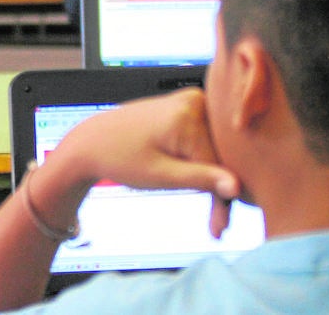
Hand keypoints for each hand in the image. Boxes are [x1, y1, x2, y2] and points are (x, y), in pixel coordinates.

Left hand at [49, 88, 239, 237]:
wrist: (92, 142)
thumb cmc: (119, 157)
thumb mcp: (160, 174)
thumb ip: (200, 179)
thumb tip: (236, 187)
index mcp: (189, 112)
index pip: (219, 162)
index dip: (222, 200)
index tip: (220, 229)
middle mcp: (195, 100)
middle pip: (221, 154)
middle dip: (220, 192)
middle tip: (218, 228)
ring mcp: (192, 102)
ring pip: (215, 150)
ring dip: (214, 181)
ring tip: (213, 218)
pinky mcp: (187, 109)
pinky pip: (206, 141)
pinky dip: (204, 166)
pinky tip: (205, 191)